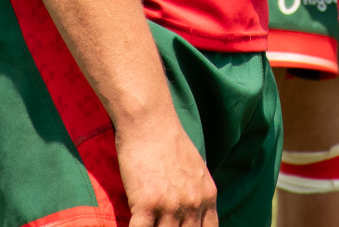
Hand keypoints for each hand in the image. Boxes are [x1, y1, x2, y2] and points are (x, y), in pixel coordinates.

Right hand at [115, 107, 218, 226]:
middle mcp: (193, 204)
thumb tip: (195, 210)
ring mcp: (170, 206)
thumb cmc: (169, 140)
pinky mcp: (147, 204)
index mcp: (207, 196)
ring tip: (149, 226)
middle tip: (163, 226)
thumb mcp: (197, 168)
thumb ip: (198, 193)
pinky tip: (131, 226)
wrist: (149, 122)